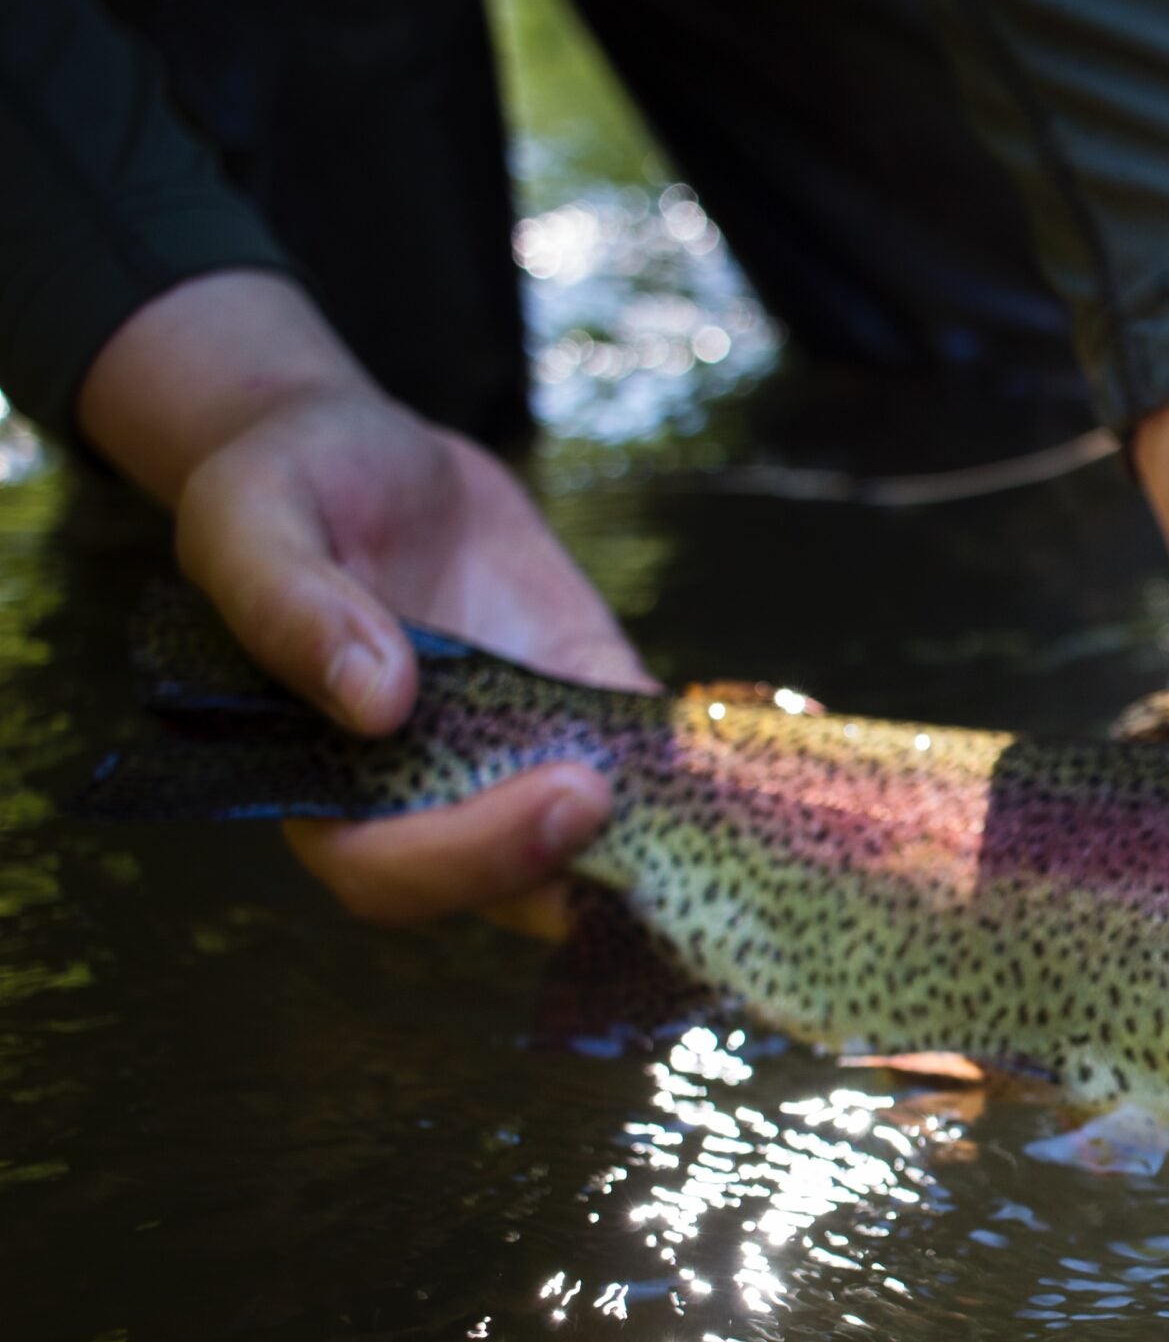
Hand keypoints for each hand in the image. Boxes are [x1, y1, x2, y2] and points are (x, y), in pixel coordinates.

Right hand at [78, 271, 648, 935]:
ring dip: (645, 841)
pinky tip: (741, 755)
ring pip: (584, 854)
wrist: (374, 453)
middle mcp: (425, 797)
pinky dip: (694, 780)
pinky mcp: (587, 715)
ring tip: (699, 803)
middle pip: (495, 888)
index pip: (385, 871)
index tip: (543, 792)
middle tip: (604, 790)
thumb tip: (373, 700)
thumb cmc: (291, 488)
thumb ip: (289, 606)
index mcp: (325, 779)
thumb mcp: (254, 517)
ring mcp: (514, 764)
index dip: (464, 857)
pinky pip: (647, 774)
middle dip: (554, 857)